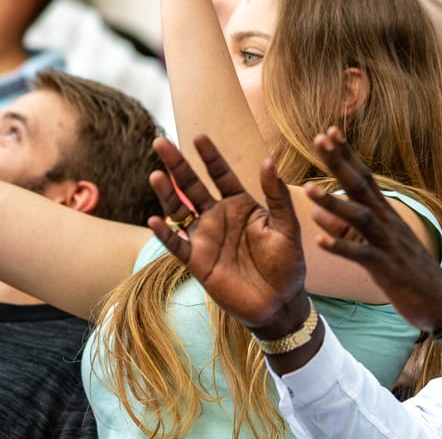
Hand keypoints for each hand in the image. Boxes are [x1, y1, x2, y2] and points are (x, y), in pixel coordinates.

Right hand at [147, 135, 309, 336]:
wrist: (280, 304)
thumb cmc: (287, 264)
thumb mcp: (287, 227)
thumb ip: (277, 196)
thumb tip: (269, 160)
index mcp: (241, 205)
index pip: (221, 174)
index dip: (210, 156)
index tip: (199, 137)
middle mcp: (219, 217)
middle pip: (192, 186)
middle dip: (177, 165)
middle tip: (159, 142)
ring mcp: (206, 238)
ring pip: (179, 211)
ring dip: (166, 194)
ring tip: (156, 175)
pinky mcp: (198, 262)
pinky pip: (177, 245)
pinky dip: (165, 234)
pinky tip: (154, 221)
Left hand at [303, 128, 441, 333]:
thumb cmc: (409, 271)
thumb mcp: (382, 242)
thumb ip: (351, 226)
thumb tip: (318, 214)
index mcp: (386, 214)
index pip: (365, 176)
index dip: (347, 154)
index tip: (329, 131)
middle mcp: (388, 222)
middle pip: (361, 186)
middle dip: (339, 163)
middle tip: (318, 139)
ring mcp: (388, 244)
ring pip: (359, 217)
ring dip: (333, 202)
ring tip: (308, 188)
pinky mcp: (386, 268)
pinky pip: (361, 255)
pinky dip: (340, 247)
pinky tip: (319, 240)